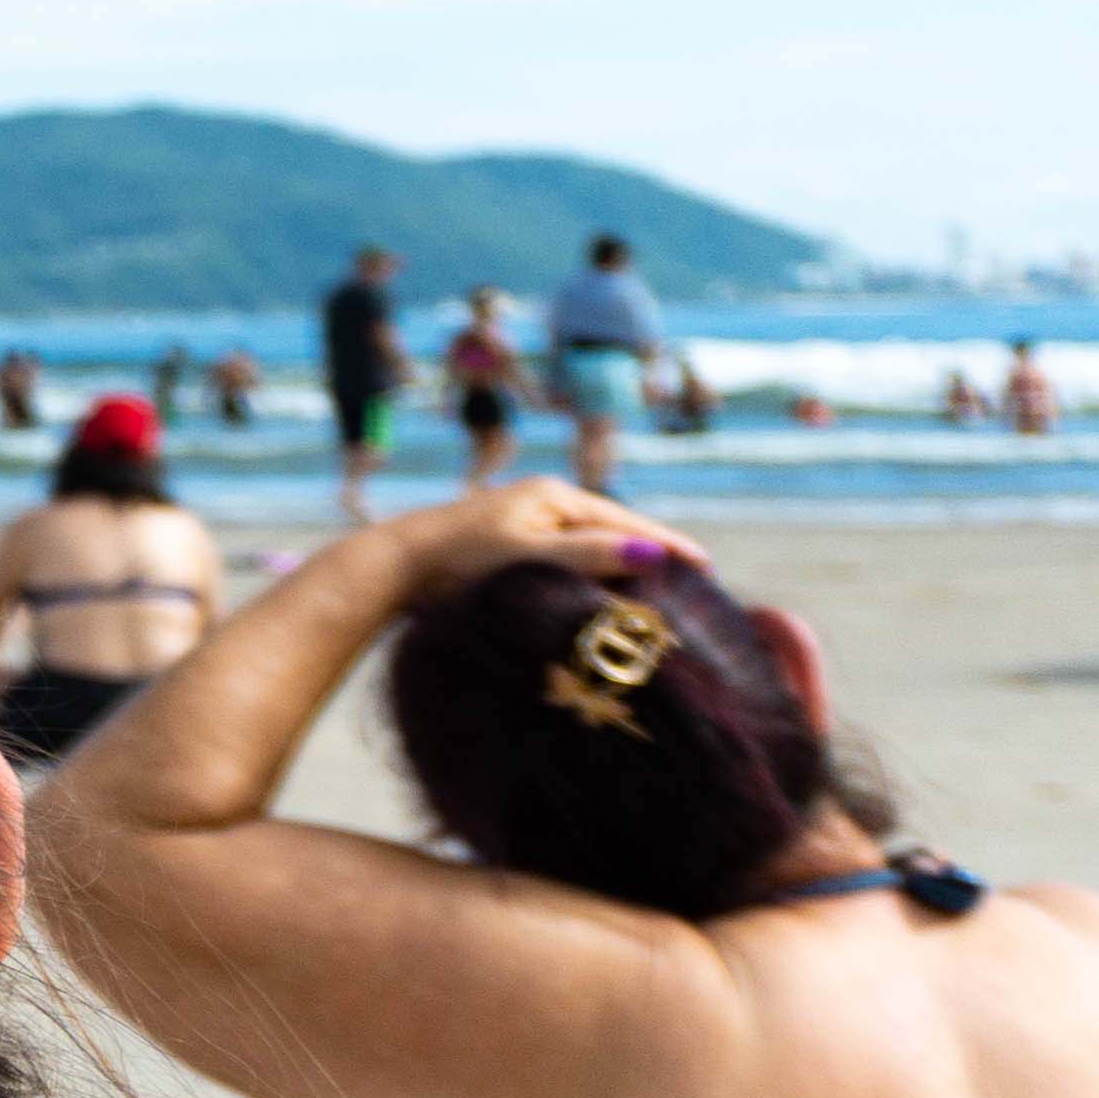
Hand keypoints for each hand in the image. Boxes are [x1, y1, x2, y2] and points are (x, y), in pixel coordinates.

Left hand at [374, 477, 699, 590]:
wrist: (392, 570)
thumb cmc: (457, 561)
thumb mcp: (528, 556)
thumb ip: (588, 555)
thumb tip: (654, 553)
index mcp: (552, 496)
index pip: (626, 521)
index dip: (667, 545)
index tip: (707, 568)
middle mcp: (541, 503)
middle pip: (610, 532)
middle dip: (648, 557)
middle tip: (691, 588)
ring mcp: (522, 524)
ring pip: (586, 550)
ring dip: (617, 571)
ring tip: (655, 598)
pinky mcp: (505, 549)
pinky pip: (563, 563)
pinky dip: (587, 579)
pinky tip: (598, 601)